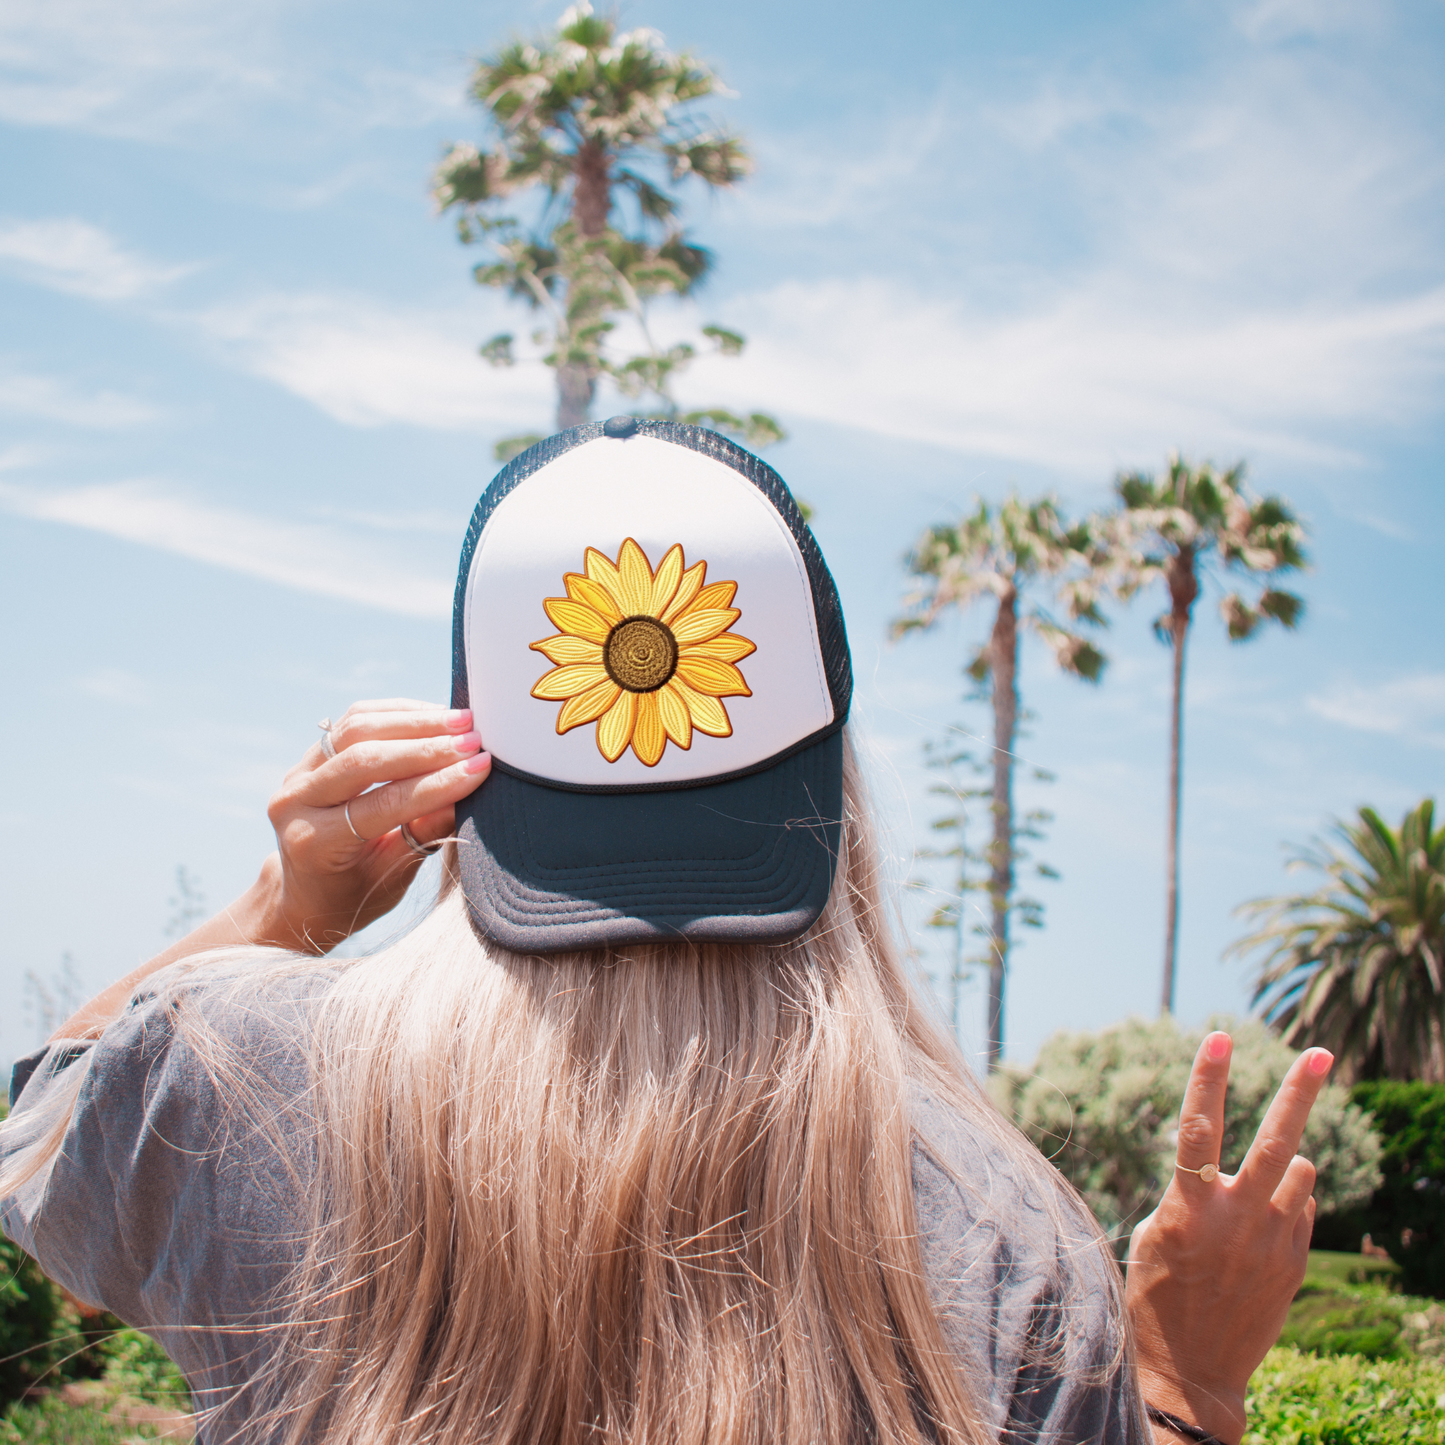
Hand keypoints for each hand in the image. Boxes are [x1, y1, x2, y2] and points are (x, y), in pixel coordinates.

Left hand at [262, 699, 490, 951]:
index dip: (436, 784)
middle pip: (364, 758)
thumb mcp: (394, 876)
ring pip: (357, 728)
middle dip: (427, 747)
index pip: (384, 804)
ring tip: (463, 721)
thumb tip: (469, 792)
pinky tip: (436, 715)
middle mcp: (296, 802)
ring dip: (415, 721)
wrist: (308, 894)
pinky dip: (399, 712)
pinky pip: (355, 720)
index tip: (481, 768)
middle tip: (475, 741)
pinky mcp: (311, 754)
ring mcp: (299, 773)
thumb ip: (425, 833)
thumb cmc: (357, 894)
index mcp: (314, 844)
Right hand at [1126, 1032, 1332, 1444]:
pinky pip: (1303, 1207)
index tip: (1218, 1037)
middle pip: (1275, 1140)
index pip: (1198, 1127)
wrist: (1192, 1371)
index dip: (1207, 1078)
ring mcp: (1274, 1242)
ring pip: (1297, 1172)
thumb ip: (1192, 1195)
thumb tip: (1227, 1165)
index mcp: (1190, 1210)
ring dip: (1282, 1163)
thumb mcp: (1156, 1234)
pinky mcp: (1296, 1264)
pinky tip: (1265, 1220)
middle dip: (1299, 1091)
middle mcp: (1238, 1221)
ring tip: (1260, 1182)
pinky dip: (1290, 1198)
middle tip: (1321, 1052)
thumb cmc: (1156, 1295)